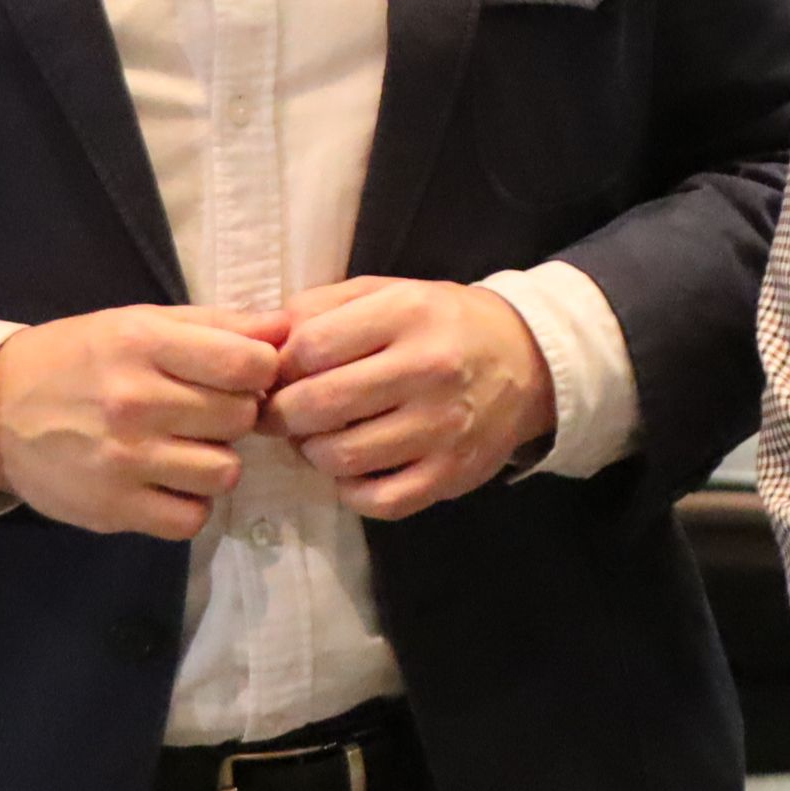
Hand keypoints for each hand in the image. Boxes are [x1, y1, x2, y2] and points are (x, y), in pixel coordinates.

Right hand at [0, 304, 287, 539]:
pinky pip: (192, 518)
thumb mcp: (139, 322)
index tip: (241, 374)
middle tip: (204, 412)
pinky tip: (168, 482)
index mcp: (143, 342)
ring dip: (215, 461)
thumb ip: (216, 324)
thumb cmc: (80, 359)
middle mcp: (134, 399)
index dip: (259, 369)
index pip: (247, 361)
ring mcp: (123, 459)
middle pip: (241, 417)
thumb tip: (287, 329)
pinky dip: (189, 503)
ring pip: (225, 471)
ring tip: (185, 447)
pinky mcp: (113, 509)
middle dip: (234, 414)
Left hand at [259, 276, 556, 520]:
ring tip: (318, 437)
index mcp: (408, 313)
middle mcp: (428, 369)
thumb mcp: (388, 291)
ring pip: (342, 457)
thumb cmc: (441, 323)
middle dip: (282, 415)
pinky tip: (353, 468)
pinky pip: (378, 499)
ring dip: (312, 452)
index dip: (280, 365)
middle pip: (319, 405)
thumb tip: (261, 342)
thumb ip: (321, 307)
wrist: (528, 361)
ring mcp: (443, 427)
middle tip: (282, 414)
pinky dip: (350, 490)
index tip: (279, 374)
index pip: (311, 346)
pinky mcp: (452, 474)